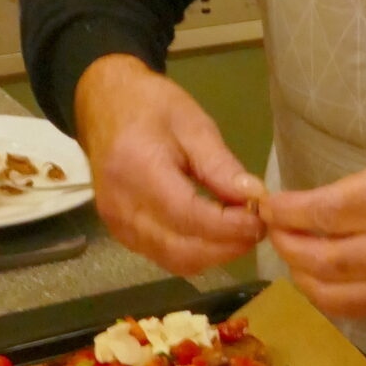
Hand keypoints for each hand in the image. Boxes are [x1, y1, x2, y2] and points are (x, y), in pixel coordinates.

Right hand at [73, 54, 265, 276]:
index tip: (261, 221)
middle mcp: (121, 206)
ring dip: (213, 254)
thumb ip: (221, 165)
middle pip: (181, 249)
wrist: (105, 106)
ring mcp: (116, 225)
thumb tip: (254, 197)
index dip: (229, 227)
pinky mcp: (120, 233)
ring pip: (174, 260)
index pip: (188, 215)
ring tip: (240, 231)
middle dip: (226, 247)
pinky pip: (163, 257)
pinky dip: (195, 252)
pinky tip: (215, 234)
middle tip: (257, 228)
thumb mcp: (193, 124)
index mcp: (138, 170)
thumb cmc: (150, 106)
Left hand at [260, 153, 365, 317]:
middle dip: (287, 247)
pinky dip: (327, 295)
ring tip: (294, 257)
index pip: (323, 213)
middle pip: (322, 259)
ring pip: (332, 294)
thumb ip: (349, 194)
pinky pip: (354, 309)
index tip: (267, 207)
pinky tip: (319, 279)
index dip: (285, 213)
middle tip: (274, 232)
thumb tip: (302, 212)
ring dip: (302, 276)